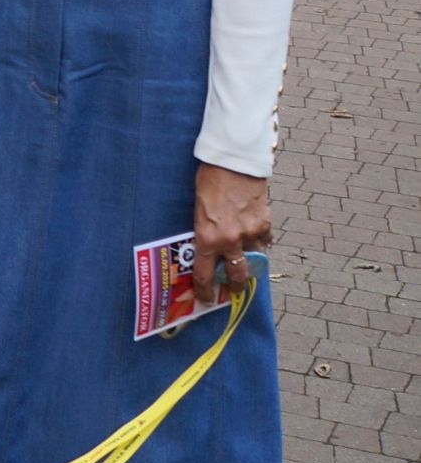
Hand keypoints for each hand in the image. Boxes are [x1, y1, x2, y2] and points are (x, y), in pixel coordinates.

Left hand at [192, 163, 271, 307]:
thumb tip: (207, 248)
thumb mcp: (197, 210)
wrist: (232, 162)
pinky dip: (261, 242)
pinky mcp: (266, 224)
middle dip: (235, 286)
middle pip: (237, 275)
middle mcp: (231, 240)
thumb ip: (204, 232)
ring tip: (247, 263)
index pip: (205, 274)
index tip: (206, 299)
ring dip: (250, 262)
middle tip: (233, 290)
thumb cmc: (208, 181)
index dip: (205, 290)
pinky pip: (265, 242)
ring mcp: (251, 234)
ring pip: (255, 260)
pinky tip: (256, 239)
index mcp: (208, 238)